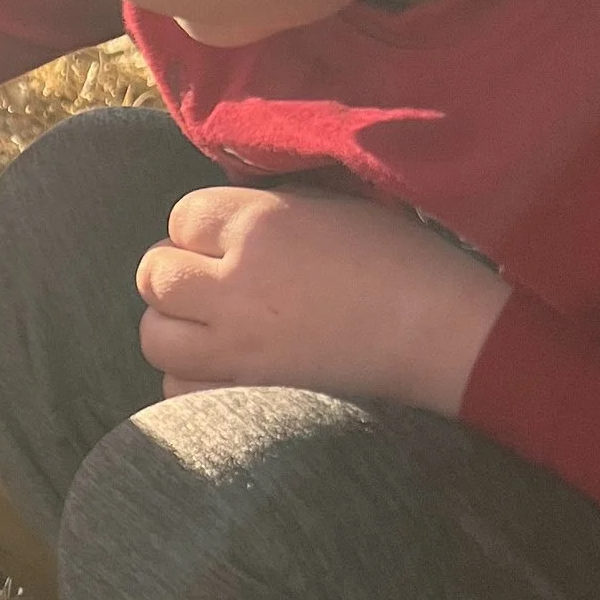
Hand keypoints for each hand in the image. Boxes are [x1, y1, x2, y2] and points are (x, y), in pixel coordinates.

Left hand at [136, 187, 509, 416]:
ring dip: (177, 328)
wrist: (445, 336)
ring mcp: (237, 345)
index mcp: (261, 222)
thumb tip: (222, 221)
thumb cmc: (405, 263)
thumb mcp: (338, 206)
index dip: (202, 230)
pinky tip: (224, 369)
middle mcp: (237, 281)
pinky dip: (192, 379)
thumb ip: (271, 208)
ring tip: (213, 328)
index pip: (182, 217)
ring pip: (155, 334)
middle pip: (154, 274)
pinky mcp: (248, 393)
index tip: (228, 243)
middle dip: (176, 275)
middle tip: (213, 285)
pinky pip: (178, 388)